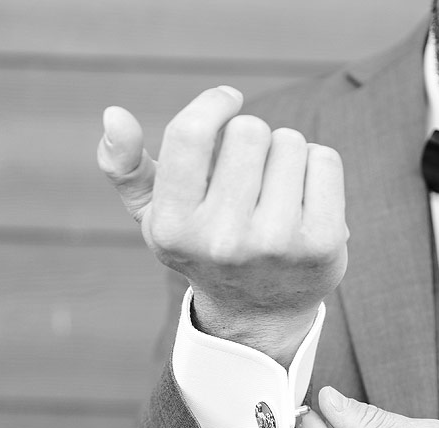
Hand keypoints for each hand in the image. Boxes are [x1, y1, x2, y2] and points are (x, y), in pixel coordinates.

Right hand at [97, 86, 348, 365]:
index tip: (228, 100)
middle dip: (250, 140)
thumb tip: (113, 114)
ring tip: (274, 194)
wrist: (258, 315)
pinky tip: (304, 201)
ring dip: (284, 154)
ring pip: (289, 141)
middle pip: (248, 130)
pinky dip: (316, 168)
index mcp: (174, 228)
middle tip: (249, 179)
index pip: (189, 133)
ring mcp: (277, 245)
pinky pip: (324, 160)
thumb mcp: (157, 216)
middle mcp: (223, 240)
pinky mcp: (323, 244)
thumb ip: (126, 167)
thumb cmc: (203, 248)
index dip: (213, 103)